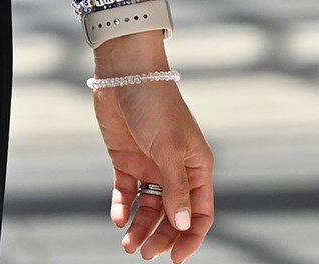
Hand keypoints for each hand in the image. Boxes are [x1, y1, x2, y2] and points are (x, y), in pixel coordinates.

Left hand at [97, 74, 214, 257]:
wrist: (124, 73)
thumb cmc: (155, 105)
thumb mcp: (169, 148)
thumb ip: (176, 188)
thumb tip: (185, 224)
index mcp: (197, 166)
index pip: (201, 212)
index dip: (191, 237)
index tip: (175, 258)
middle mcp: (176, 169)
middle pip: (173, 215)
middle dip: (161, 236)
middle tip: (144, 253)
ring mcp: (150, 165)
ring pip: (149, 207)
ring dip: (140, 227)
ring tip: (128, 244)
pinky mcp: (126, 160)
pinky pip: (126, 192)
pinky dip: (123, 206)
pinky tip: (118, 218)